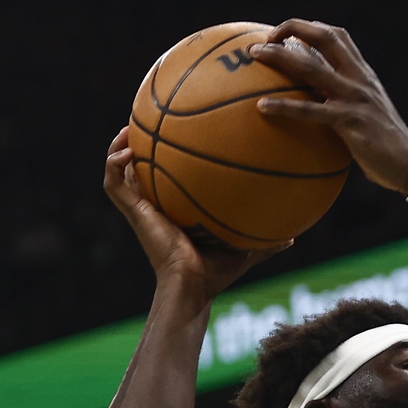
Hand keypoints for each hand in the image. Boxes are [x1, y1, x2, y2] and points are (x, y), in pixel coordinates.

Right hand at [102, 128, 289, 300]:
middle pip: (139, 171)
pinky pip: (114, 183)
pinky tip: (128, 148)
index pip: (165, 181)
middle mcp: (155, 208)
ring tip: (128, 126)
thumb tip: (293, 238)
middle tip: (147, 121)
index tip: (174, 136)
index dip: (164, 161)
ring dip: (118, 147)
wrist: (192, 286)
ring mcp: (141, 210)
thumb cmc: (216, 273)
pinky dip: (114, 163)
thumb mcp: (244, 249)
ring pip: (118, 172)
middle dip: (139, 145)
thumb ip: (266, 241)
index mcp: (174, 212)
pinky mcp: (133, 213)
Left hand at [249, 23, 407, 194]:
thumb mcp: (367, 118)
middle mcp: (359, 80)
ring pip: (312, 68)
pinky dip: (284, 107)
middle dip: (294, 27)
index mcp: (364, 76)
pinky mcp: (350, 121)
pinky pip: (310, 111)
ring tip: (255, 54)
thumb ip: (345, 107)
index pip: (338, 37)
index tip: (287, 33)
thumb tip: (318, 112)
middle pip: (325, 38)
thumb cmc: (386, 149)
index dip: (310, 28)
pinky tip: (262, 107)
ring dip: (280, 57)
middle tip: (266, 36)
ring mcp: (354, 98)